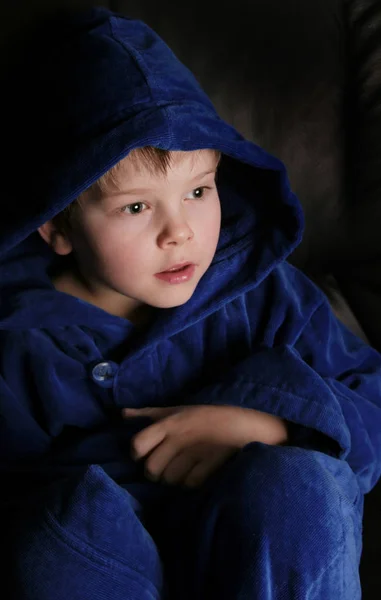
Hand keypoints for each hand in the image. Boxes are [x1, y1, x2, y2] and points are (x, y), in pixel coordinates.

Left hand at [122, 405, 286, 486]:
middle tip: (170, 466)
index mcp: (169, 423)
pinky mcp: (210, 465)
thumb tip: (122, 414)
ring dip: (176, 480)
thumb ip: (149, 413)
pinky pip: (189, 485)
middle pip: (151, 469)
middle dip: (158, 473)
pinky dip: (192, 484)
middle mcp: (178, 437)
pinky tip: (199, 474)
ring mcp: (195, 452)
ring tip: (187, 469)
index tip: (147, 455)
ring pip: (169, 480)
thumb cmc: (207, 416)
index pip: (136, 445)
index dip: (138, 455)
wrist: (246, 425)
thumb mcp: (178, 408)